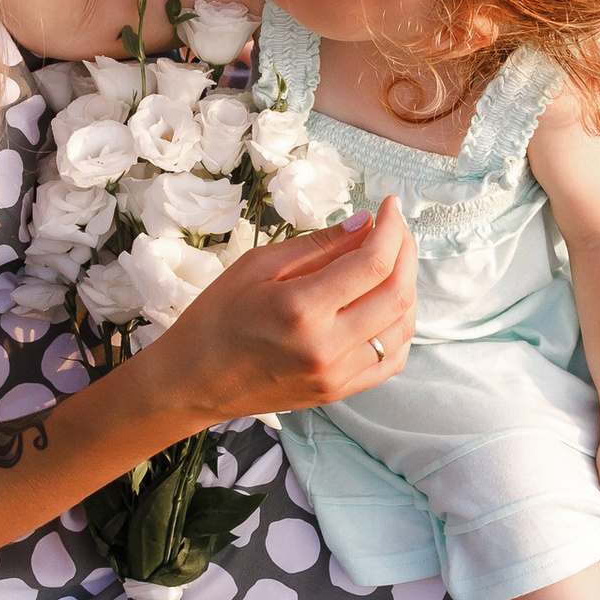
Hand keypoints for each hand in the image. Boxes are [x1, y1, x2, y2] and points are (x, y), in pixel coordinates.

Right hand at [147, 196, 416, 419]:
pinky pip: (392, 360)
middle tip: (395, 229)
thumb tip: (365, 223)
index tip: (390, 207)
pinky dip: (400, 326)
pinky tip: (387, 304)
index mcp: (301, 309)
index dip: (392, 229)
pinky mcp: (339, 392)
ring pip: (402, 327)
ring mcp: (336, 375)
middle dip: (406, 252)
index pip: (373, 263)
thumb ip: (317, 245)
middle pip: (397, 294)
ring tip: (392, 262)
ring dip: (408, 287)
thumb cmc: (216, 317)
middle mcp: (326, 346)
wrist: (192, 382)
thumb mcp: (257, 266)